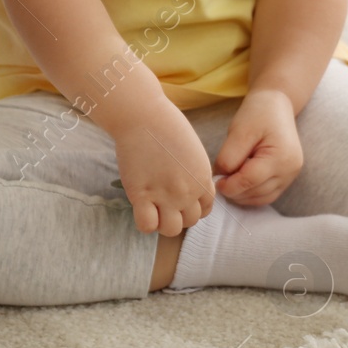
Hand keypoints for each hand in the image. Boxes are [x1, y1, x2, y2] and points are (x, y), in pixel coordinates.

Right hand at [112, 101, 214, 235]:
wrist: (145, 117)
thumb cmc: (168, 128)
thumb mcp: (194, 152)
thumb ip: (195, 174)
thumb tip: (190, 190)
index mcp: (202, 178)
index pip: (205, 209)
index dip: (192, 207)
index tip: (180, 199)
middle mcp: (188, 191)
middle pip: (190, 222)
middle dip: (178, 215)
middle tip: (164, 203)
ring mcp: (165, 195)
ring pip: (171, 229)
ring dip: (162, 222)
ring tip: (153, 208)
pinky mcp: (142, 195)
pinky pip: (147, 226)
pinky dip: (145, 223)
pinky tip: (141, 208)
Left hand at [214, 88, 301, 206]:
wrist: (277, 105)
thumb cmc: (259, 113)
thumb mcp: (239, 130)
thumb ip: (229, 156)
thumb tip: (221, 178)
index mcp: (281, 156)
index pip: (250, 181)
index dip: (229, 185)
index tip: (216, 180)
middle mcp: (290, 170)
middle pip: (256, 192)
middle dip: (235, 190)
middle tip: (220, 179)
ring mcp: (291, 175)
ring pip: (261, 198)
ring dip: (242, 195)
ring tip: (230, 179)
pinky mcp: (287, 178)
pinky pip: (267, 195)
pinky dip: (251, 194)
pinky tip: (240, 183)